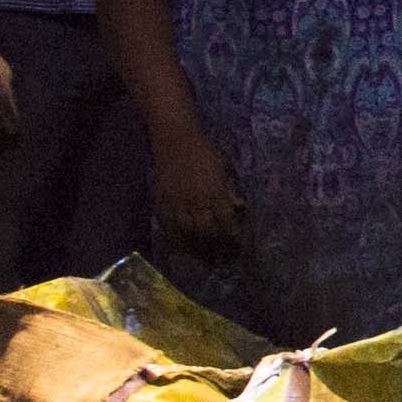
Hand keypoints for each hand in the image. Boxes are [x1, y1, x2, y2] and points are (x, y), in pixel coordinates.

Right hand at [155, 135, 247, 261]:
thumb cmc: (204, 152)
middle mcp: (196, 200)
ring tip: (205, 260)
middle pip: (206, 231)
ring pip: (187, 232)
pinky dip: (177, 239)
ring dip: (197, 248)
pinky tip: (183, 248)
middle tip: (224, 261)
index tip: (238, 248)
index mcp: (214, 191)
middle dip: (216, 247)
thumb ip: (229, 190)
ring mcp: (177, 203)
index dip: (231, 237)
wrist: (175, 140)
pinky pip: (169, 226)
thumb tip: (239, 208)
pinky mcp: (163, 202)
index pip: (225, 221)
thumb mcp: (224, 168)